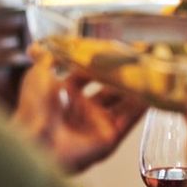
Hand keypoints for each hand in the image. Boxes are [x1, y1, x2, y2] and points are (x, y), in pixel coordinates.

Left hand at [14, 45, 146, 173]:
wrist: (35, 140)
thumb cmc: (32, 110)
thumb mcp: (38, 76)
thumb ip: (46, 59)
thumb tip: (39, 46)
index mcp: (65, 95)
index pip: (90, 74)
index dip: (103, 62)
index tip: (118, 48)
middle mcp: (83, 110)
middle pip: (112, 89)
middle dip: (126, 74)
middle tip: (142, 58)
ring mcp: (97, 124)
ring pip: (125, 103)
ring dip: (138, 88)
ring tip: (154, 71)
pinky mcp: (109, 138)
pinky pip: (130, 120)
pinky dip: (142, 106)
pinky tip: (152, 91)